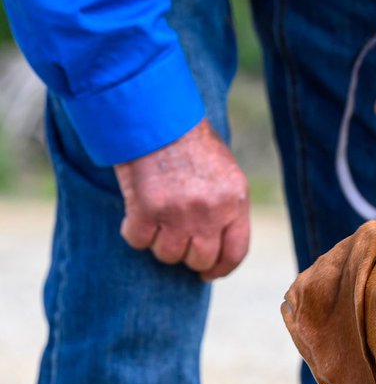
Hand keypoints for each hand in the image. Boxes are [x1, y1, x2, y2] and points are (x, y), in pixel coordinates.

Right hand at [114, 119, 249, 280]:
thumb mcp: (222, 170)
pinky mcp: (147, 209)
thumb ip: (225, 206)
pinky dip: (133, 231)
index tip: (207, 273)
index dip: (220, 268)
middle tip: (175, 237)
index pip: (235, 252)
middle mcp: (211, 211)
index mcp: (235, 200)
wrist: (153, 110)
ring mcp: (179, 213)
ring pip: (168, 255)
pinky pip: (138, 240)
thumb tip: (218, 246)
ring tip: (156, 218)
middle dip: (187, 255)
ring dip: (159, 243)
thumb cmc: (187, 138)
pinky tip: (135, 214)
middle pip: (200, 259)